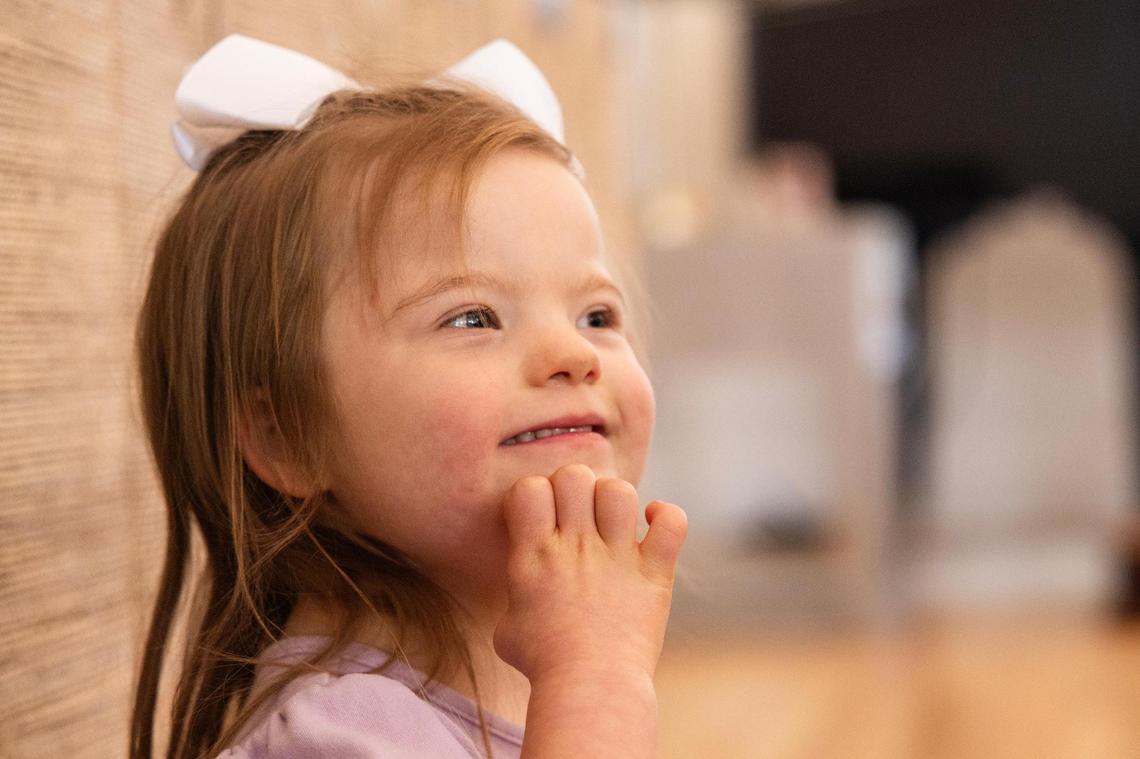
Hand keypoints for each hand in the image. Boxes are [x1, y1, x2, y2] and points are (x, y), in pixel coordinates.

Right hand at [493, 464, 686, 685]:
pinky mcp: (654, 574)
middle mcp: (575, 548)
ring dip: (613, 499)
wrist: (591, 691)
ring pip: (619, 491)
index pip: (529, 488)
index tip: (541, 517)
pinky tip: (652, 526)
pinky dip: (666, 516)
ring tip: (611, 522)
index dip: (533, 493)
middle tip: (577, 515)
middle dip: (573, 486)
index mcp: (534, 557)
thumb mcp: (507, 627)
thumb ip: (515, 595)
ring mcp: (618, 558)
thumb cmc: (544, 666)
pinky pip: (672, 522)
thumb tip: (523, 590)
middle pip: (573, 476)